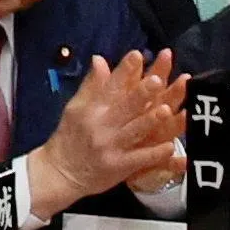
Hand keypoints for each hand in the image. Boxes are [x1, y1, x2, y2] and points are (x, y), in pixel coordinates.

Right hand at [37, 49, 190, 205]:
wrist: (59, 174)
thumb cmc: (69, 138)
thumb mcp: (75, 109)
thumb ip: (91, 85)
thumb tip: (100, 59)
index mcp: (92, 109)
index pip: (110, 85)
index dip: (124, 70)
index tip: (137, 54)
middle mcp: (102, 126)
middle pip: (125, 106)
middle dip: (141, 93)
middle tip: (157, 80)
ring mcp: (111, 147)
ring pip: (134, 131)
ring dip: (151, 121)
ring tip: (167, 110)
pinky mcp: (118, 167)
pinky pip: (139, 159)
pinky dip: (154, 154)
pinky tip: (170, 147)